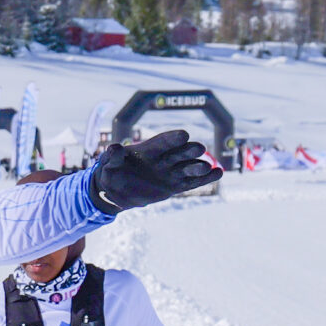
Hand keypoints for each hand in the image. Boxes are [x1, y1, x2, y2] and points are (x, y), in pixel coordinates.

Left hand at [89, 130, 221, 213]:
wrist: (114, 190)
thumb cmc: (111, 171)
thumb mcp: (107, 163)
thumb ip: (112, 156)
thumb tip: (114, 148)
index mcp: (149, 149)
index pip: (163, 142)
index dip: (173, 138)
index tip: (183, 135)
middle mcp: (164, 158)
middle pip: (179, 153)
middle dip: (189, 151)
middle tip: (199, 148)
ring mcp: (171, 172)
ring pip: (188, 168)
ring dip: (199, 167)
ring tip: (209, 167)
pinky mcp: (175, 186)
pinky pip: (191, 183)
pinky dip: (205, 179)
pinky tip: (218, 174)